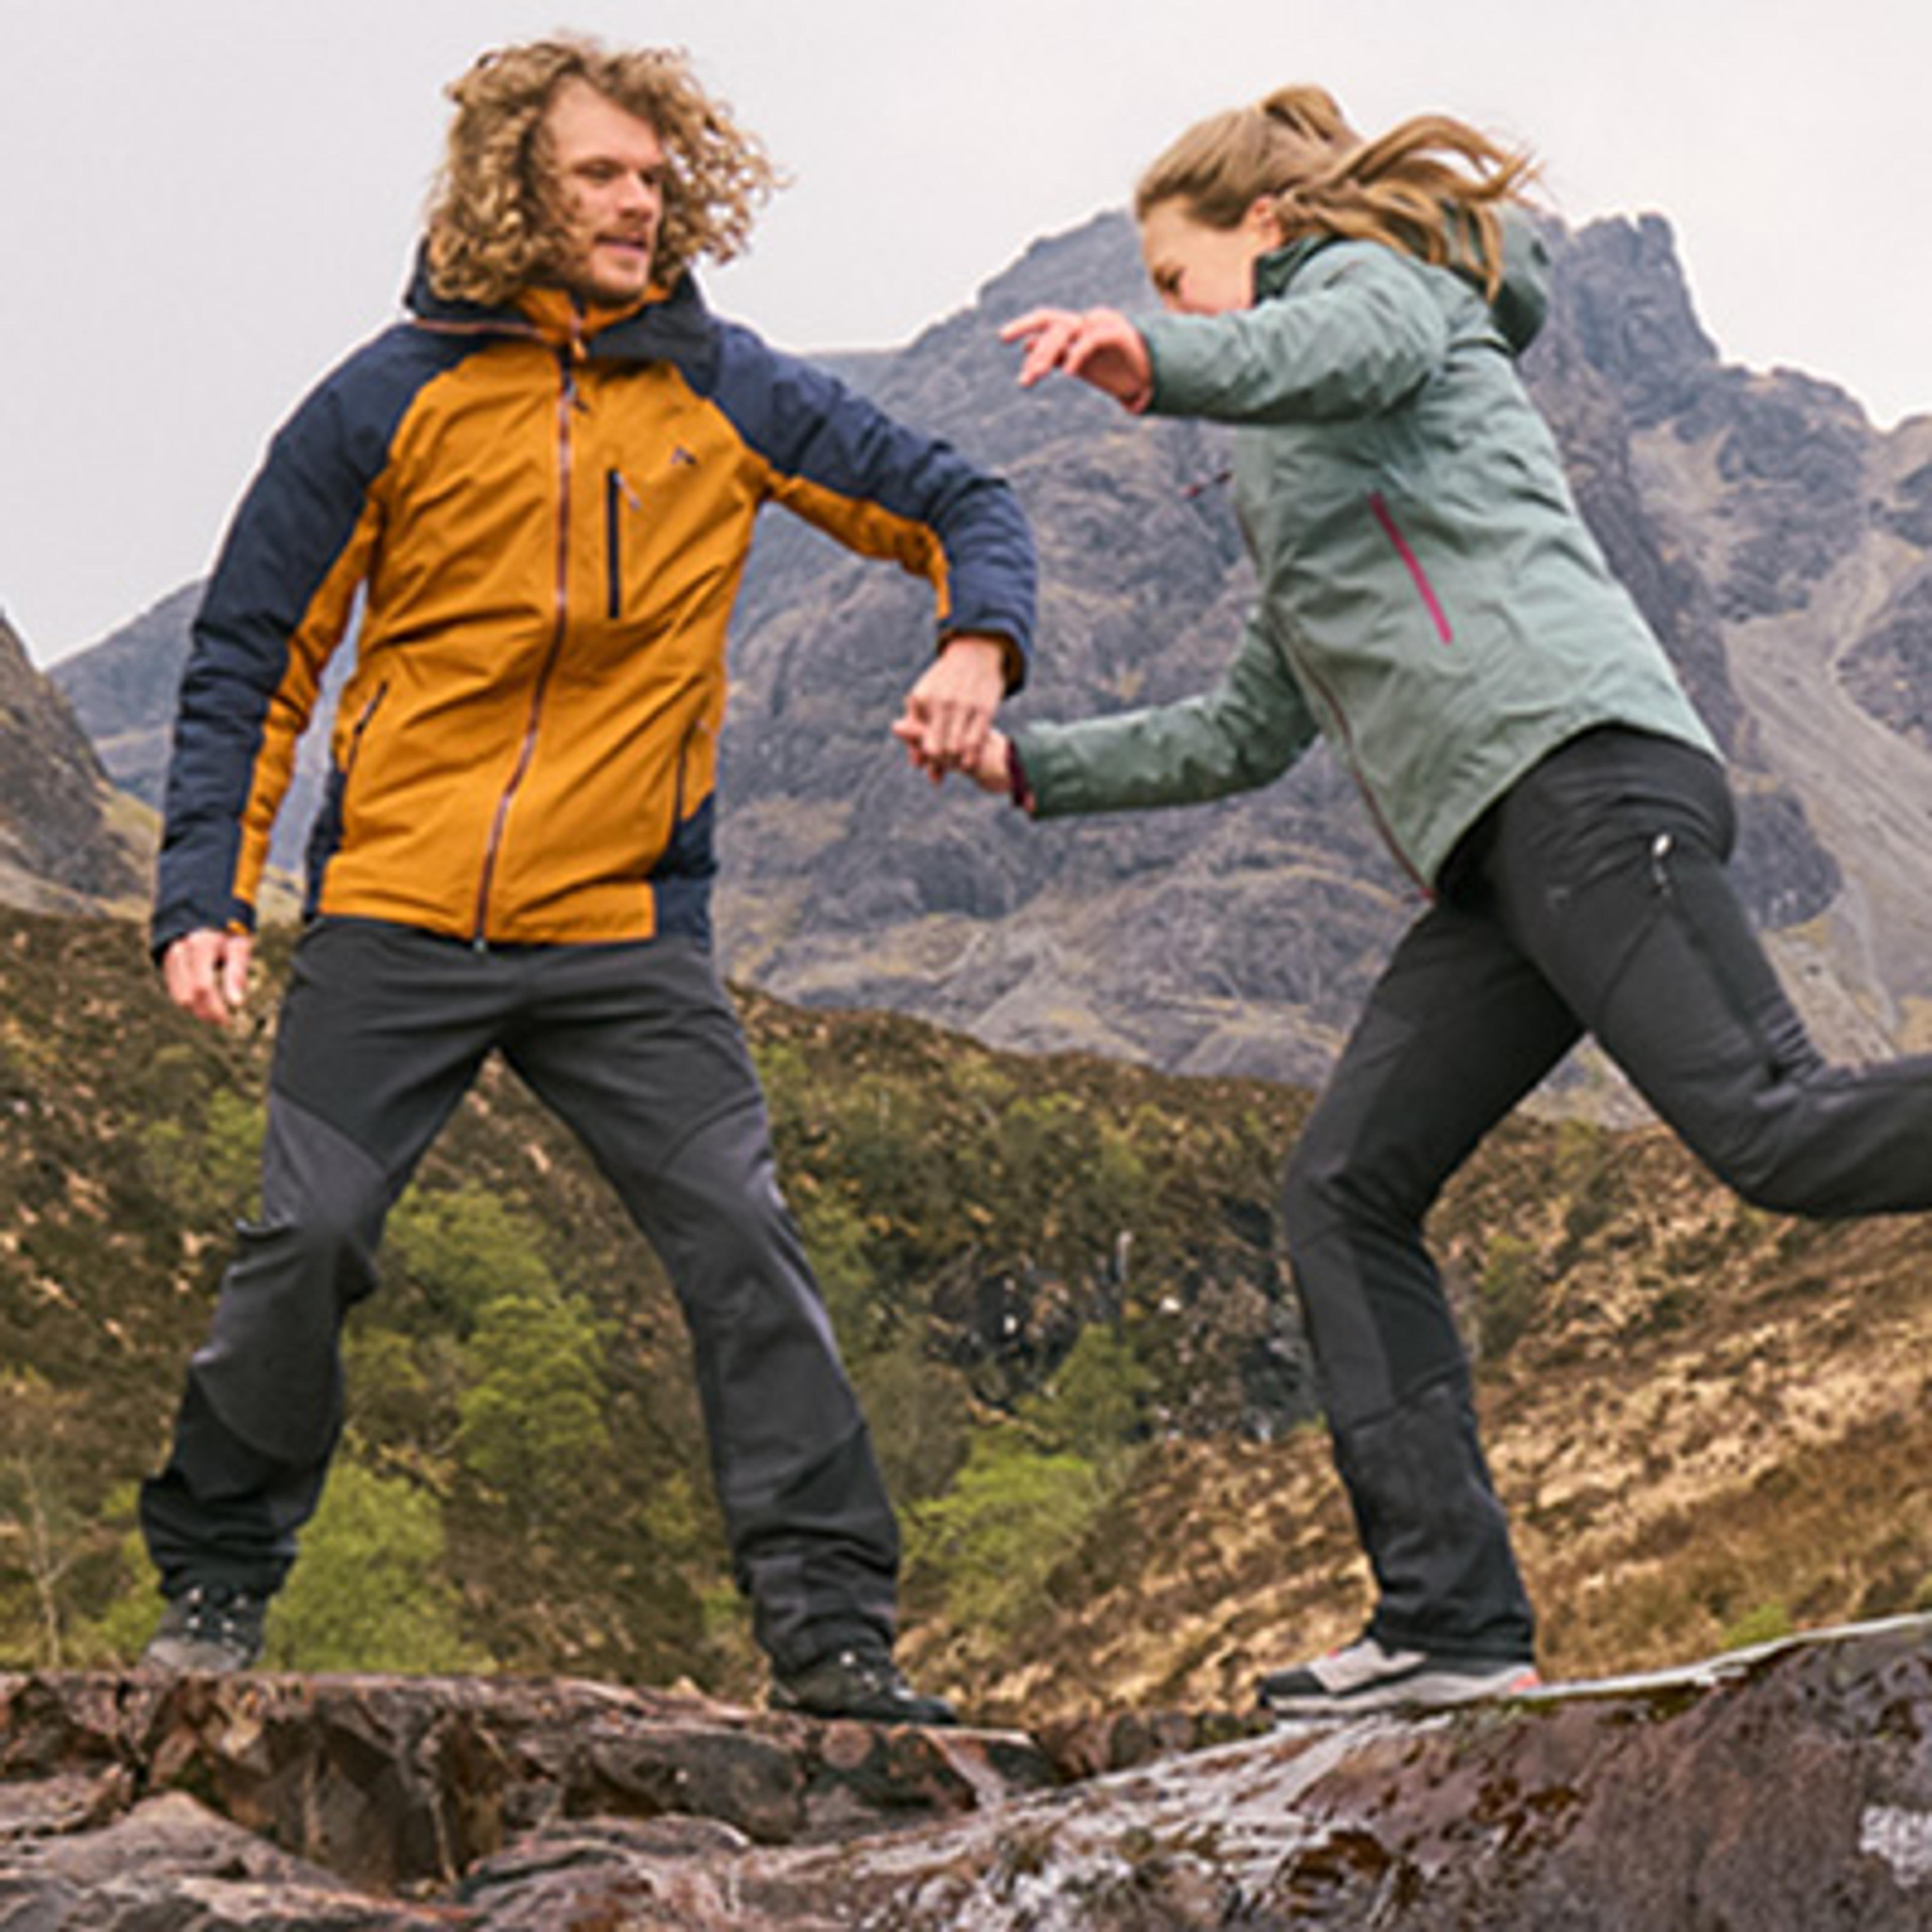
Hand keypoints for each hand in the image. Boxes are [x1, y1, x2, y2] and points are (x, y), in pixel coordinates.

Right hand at [162, 929, 252, 1025]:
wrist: (206, 916)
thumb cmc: (228, 934)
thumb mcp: (239, 948)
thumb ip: (237, 974)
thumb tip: (237, 1003)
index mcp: (201, 945)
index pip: (203, 987)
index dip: (214, 1008)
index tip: (228, 1021)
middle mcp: (181, 950)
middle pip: (189, 996)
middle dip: (207, 1013)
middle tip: (224, 1021)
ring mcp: (170, 957)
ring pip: (180, 997)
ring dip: (198, 1011)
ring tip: (216, 1014)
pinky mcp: (165, 964)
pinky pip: (175, 991)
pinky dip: (190, 1002)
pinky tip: (205, 1004)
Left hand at [893, 633, 1007, 783]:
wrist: (974, 654)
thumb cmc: (944, 681)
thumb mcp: (924, 698)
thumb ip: (916, 731)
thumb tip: (916, 765)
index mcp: (922, 699)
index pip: (920, 740)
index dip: (925, 756)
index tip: (931, 762)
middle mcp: (942, 703)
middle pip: (937, 749)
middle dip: (940, 763)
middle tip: (945, 766)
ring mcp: (964, 706)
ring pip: (957, 748)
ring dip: (956, 762)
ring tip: (958, 765)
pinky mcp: (985, 709)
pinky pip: (977, 741)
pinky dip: (972, 756)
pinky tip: (970, 761)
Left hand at [1000, 307, 1152, 410]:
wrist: (1148, 375)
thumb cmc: (1113, 368)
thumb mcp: (1077, 363)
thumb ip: (1054, 354)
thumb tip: (1026, 348)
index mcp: (1076, 326)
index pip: (1045, 320)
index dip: (1023, 325)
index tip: (1002, 338)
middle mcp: (1086, 320)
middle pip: (1053, 323)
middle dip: (1034, 343)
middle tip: (1025, 371)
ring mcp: (1101, 324)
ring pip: (1067, 329)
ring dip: (1049, 352)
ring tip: (1037, 374)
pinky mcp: (1116, 333)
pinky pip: (1090, 340)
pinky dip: (1077, 354)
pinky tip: (1068, 372)